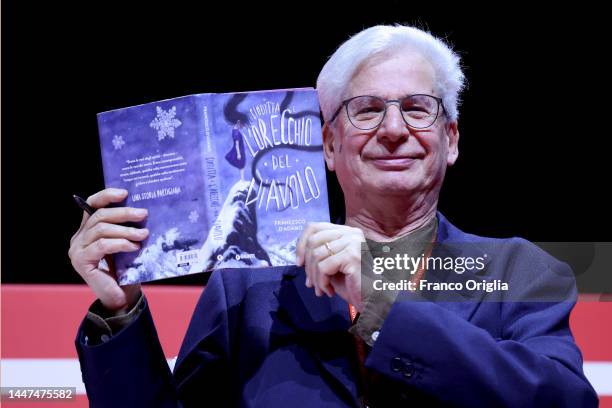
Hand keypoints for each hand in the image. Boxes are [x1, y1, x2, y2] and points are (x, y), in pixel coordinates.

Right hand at [68, 188, 147, 313]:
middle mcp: (79, 238)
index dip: (107, 196)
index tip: (125, 193)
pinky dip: (120, 244)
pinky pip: (102, 246)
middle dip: (123, 213)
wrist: (122, 297)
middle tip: (143, 214)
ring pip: (101, 230)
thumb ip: (125, 227)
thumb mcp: (126, 243)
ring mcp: (77, 250)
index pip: (92, 205)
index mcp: (87, 230)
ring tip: (143, 234)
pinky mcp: (81, 262)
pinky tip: (134, 247)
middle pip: (99, 216)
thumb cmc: (126, 269)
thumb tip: (142, 209)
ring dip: (125, 230)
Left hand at [296, 222, 365, 311]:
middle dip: (308, 265)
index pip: (314, 227)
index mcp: (345, 231)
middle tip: (311, 282)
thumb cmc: (352, 284)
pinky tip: (329, 291)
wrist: (372, 300)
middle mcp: (351, 233)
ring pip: (317, 255)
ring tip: (321, 289)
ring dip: (315, 277)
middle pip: (313, 241)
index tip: (299, 263)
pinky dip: (322, 282)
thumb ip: (318, 253)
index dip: (301, 244)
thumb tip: (298, 255)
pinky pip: (324, 267)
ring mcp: (353, 243)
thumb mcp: (331, 264)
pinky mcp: (352, 256)